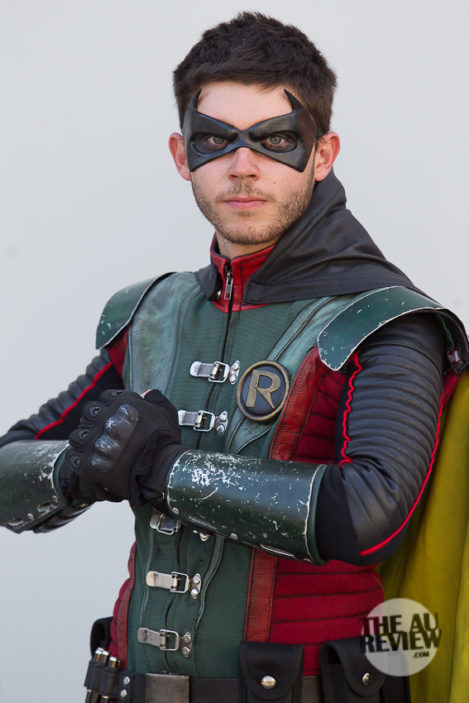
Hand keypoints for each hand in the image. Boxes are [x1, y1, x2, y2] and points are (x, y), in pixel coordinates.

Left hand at [61, 389, 183, 504]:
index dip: (108, 408)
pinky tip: (92, 462)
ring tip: (96, 449)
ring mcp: (95, 441)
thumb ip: (155, 399)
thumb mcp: (166, 413)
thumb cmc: (165, 443)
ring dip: (84, 441)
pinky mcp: (88, 463)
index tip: (113, 418)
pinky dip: (80, 459)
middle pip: (87, 414)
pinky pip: (73, 456)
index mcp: (122, 404)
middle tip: (103, 433)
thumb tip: (145, 393)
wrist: (160, 472)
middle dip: (93, 422)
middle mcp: (105, 419)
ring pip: (77, 435)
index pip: (103, 398)